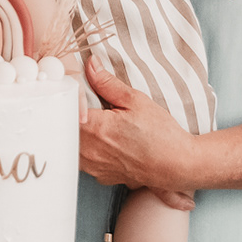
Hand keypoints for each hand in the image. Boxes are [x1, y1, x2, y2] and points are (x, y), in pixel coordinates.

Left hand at [78, 57, 198, 192]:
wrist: (177, 165)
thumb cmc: (160, 133)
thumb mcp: (136, 100)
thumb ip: (107, 83)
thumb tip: (90, 65)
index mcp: (95, 129)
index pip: (65, 111)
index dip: (65, 99)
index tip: (71, 92)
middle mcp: (89, 151)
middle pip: (64, 129)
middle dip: (68, 116)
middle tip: (80, 104)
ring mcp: (94, 167)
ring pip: (71, 146)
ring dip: (76, 134)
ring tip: (91, 122)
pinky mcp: (100, 176)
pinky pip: (83, 160)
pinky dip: (86, 149)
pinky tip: (101, 141)